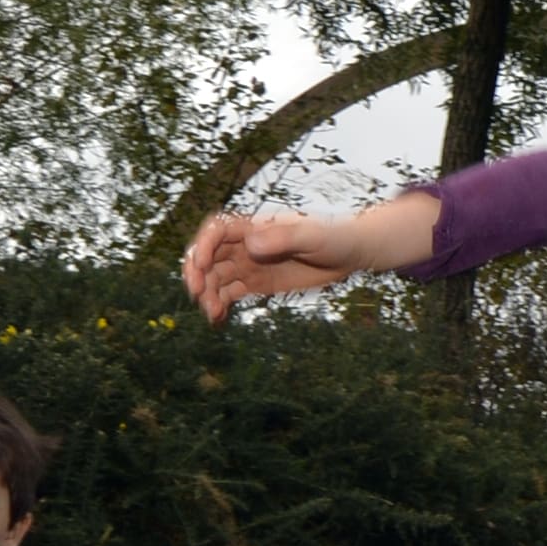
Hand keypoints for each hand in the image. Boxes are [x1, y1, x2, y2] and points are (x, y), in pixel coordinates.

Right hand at [181, 204, 419, 320]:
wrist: (349, 254)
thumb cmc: (333, 237)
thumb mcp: (312, 236)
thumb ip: (283, 238)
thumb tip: (250, 244)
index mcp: (254, 226)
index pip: (217, 230)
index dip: (204, 245)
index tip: (202, 265)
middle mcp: (245, 244)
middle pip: (209, 256)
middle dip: (197, 273)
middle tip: (197, 294)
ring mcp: (248, 264)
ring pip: (216, 278)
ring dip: (208, 294)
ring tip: (213, 313)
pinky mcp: (255, 283)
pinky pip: (229, 293)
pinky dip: (219, 304)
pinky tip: (218, 319)